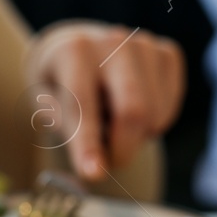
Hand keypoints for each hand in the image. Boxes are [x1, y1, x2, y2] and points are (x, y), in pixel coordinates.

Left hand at [24, 21, 184, 181]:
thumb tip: (95, 166)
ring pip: (155, 115)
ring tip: (114, 123)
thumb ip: (68, 130)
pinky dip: (155, 122)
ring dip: (137, 135)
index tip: (93, 174)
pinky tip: (134, 111)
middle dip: (124, 148)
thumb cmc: (59, 83)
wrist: (78, 48)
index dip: (88, 144)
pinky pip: (170, 108)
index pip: (83, 104)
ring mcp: (145, 45)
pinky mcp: (167, 54)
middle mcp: (114, 42)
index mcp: (74, 50)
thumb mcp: (46, 104)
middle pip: (134, 111)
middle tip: (110, 162)